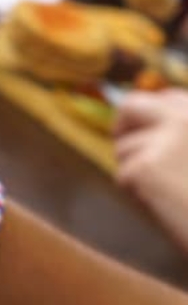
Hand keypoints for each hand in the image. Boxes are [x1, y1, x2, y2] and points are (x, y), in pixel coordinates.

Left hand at [114, 89, 187, 251]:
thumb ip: (184, 136)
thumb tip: (140, 115)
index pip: (168, 97)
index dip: (150, 115)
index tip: (146, 131)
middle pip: (133, 106)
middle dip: (123, 126)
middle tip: (126, 148)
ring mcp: (167, 139)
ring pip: (125, 147)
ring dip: (137, 170)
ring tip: (170, 193)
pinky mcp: (146, 167)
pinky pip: (124, 175)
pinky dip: (138, 194)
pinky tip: (166, 206)